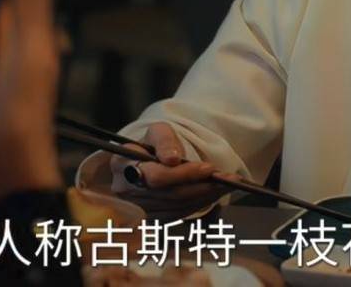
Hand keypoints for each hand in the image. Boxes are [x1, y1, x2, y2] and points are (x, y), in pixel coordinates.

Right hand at [108, 122, 236, 214]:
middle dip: (201, 185)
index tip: (208, 168)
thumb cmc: (153, 144)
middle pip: (169, 194)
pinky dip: (202, 203)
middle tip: (227, 177)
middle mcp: (126, 191)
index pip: (155, 177)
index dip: (183, 174)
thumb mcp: (158, 131)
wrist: (149, 160)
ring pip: (177, 206)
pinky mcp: (153, 218)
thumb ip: (164, 140)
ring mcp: (139, 208)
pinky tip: (216, 192)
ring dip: (206, 195)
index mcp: (122, 165)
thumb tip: (171, 159)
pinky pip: (181, 214)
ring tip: (228, 183)